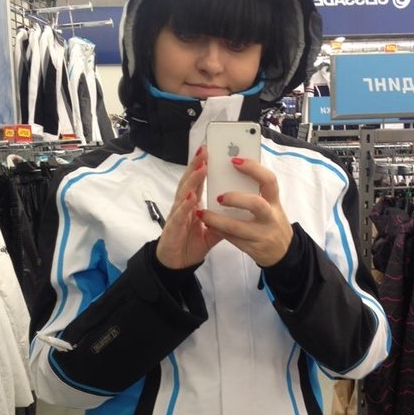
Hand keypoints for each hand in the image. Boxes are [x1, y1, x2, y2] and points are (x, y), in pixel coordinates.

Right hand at [155, 146, 222, 268]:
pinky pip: (180, 216)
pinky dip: (185, 206)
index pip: (198, 182)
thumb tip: (240, 213)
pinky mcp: (173, 229)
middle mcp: (183, 207)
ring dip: (192, 180)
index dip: (202, 165)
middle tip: (205, 149)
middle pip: (189, 182)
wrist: (176, 264)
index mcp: (192, 205)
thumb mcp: (211, 232)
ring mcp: (177, 216)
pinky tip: (191, 197)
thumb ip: (223, 221)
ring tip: (201, 167)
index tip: (209, 150)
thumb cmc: (190, 244)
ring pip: (183, 194)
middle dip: (196, 165)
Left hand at [196, 157, 292, 266]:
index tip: (235, 161)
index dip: (253, 169)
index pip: (269, 180)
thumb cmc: (273, 224)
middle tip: (219, 197)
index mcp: (275, 202)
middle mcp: (271, 218)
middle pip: (255, 204)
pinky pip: (231, 239)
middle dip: (235, 199)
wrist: (284, 254)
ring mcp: (262, 235)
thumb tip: (233, 171)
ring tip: (201, 213)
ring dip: (216, 219)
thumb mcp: (272, 207)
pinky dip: (217, 231)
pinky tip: (207, 224)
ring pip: (236, 227)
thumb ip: (257, 193)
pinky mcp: (253, 249)